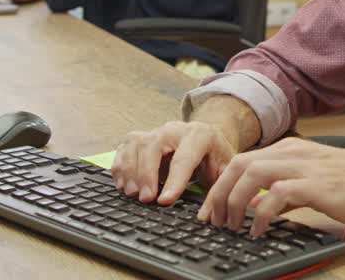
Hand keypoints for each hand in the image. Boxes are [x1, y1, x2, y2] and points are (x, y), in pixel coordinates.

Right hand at [110, 121, 238, 205]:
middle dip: (146, 174)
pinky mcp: (140, 138)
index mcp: (199, 135)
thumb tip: (207, 216)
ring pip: (135, 144)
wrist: (207, 138)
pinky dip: (120, 167)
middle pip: (152, 145)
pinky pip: (124, 147)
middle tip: (146, 199)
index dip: (174, 181)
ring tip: (132, 194)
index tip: (165, 202)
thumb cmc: (214, 157)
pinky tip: (123, 185)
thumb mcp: (224, 170)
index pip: (183, 158)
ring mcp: (155, 131)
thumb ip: (217, 189)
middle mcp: (174, 129)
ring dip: (130, 171)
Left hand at [198, 137, 344, 237]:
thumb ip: (283, 194)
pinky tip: (257, 230)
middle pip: (239, 165)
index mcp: (289, 151)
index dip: (220, 186)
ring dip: (234, 201)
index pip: (242, 162)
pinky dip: (260, 212)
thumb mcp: (312, 184)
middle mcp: (292, 153)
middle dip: (218, 194)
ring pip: (251, 174)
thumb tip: (257, 207)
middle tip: (212, 221)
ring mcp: (304, 166)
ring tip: (231, 226)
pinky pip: (276, 194)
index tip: (210, 211)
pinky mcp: (316, 184)